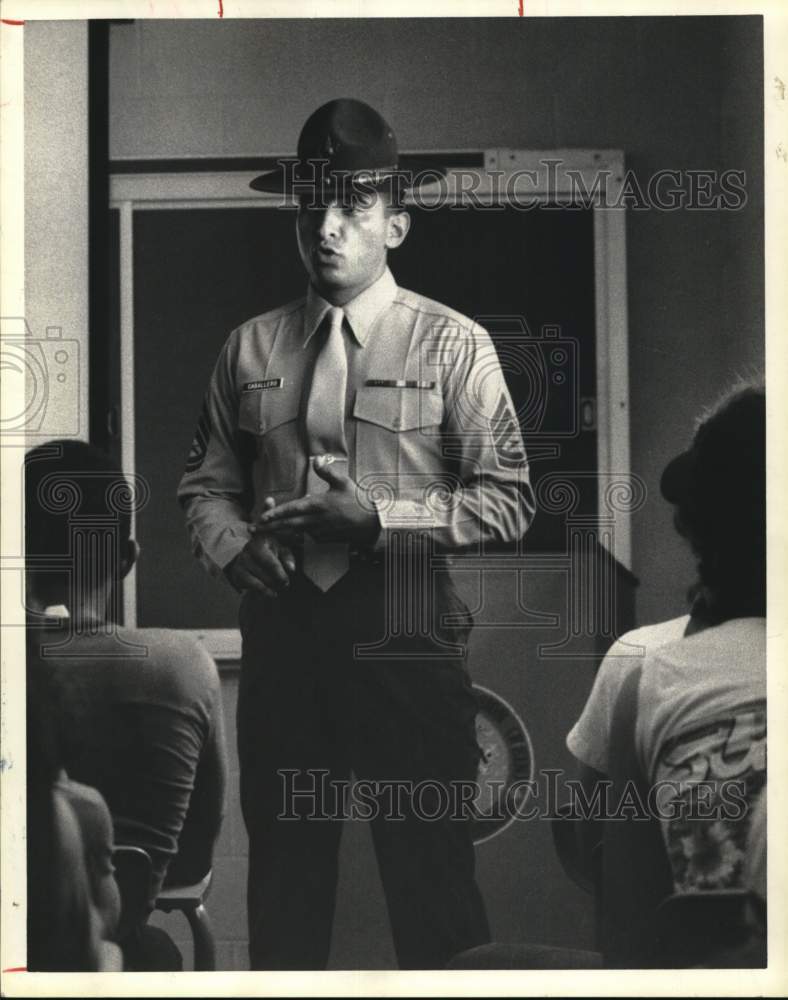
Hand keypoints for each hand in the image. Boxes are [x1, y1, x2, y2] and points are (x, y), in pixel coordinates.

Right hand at [225, 498, 295, 596]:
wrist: (250, 553)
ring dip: (270, 587)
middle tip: (285, 585)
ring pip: (258, 581)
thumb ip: (287, 558)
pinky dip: (262, 591)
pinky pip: (251, 586)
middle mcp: (247, 551)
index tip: (286, 581)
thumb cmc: (270, 550)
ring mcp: (241, 562)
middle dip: (276, 581)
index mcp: (259, 543)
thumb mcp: (281, 549)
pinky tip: (271, 593)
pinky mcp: (237, 573)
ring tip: (278, 588)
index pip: (270, 562)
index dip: (279, 574)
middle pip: (263, 573)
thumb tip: (291, 569)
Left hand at [254, 456, 380, 545]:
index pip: (292, 510)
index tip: (263, 517)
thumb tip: (316, 459)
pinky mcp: (325, 539)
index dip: (276, 514)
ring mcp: (320, 532)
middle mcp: (316, 520)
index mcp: (318, 505)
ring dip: (280, 533)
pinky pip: (307, 537)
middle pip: (288, 525)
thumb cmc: (357, 501)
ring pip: (296, 533)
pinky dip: (297, 536)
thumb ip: (327, 471)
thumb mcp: (343, 482)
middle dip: (270, 527)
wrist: (371, 523)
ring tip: (266, 533)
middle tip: (255, 530)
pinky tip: (290, 534)